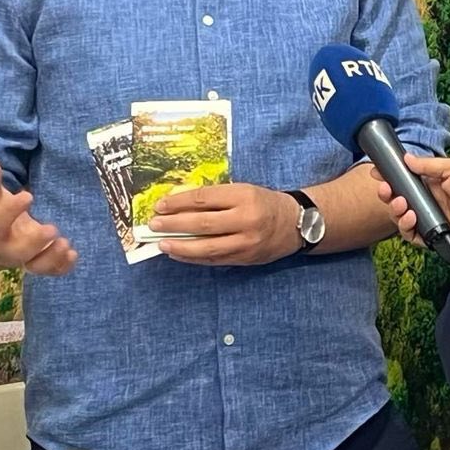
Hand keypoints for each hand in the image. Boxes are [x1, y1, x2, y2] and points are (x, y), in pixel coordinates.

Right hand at [0, 160, 77, 274]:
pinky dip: (62, 266)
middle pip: (18, 252)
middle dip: (36, 242)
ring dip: (52, 257)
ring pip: (36, 266)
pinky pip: (51, 271)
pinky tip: (73, 255)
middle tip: (52, 229)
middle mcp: (7, 248)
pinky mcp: (39, 264)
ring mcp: (25, 259)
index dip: (11, 210)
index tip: (28, 195)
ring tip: (66, 244)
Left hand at [148, 183, 297, 265]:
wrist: (296, 224)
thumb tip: (180, 207)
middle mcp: (246, 219)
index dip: (179, 203)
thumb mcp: (243, 191)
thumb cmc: (264, 203)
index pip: (204, 199)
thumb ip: (216, 198)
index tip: (160, 205)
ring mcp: (246, 242)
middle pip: (202, 223)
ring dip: (180, 246)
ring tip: (162, 244)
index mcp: (244, 196)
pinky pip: (214, 259)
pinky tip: (179, 254)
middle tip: (153, 224)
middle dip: (174, 224)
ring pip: (207, 247)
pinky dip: (193, 257)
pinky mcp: (245, 258)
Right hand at [372, 156, 449, 253]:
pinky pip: (411, 235)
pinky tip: (411, 218)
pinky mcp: (432, 237)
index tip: (378, 173)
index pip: (406, 180)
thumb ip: (429, 165)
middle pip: (400, 199)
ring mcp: (430, 220)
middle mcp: (430, 202)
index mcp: (434, 184)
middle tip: (385, 190)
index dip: (391, 177)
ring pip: (402, 217)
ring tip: (402, 204)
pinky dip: (407, 227)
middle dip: (388, 194)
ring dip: (396, 210)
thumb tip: (407, 158)